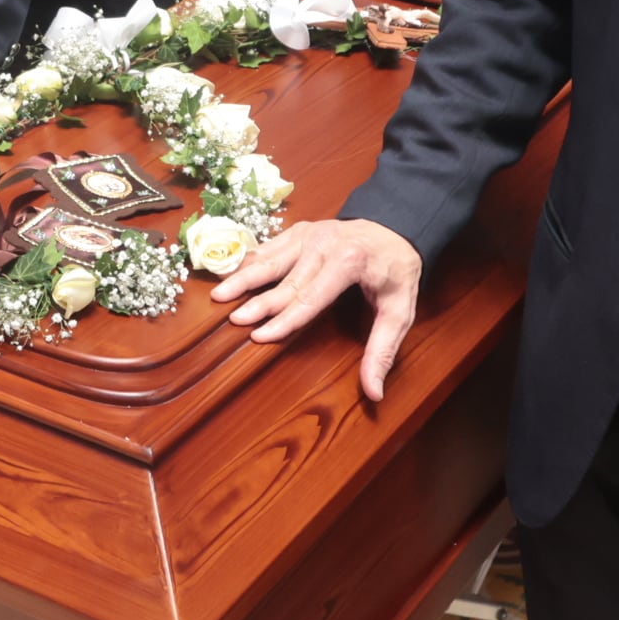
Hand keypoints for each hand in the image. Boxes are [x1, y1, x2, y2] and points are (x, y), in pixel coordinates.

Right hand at [213, 217, 423, 400]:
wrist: (395, 227)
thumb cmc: (396, 272)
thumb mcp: (400, 311)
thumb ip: (383, 350)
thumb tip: (375, 392)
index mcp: (348, 262)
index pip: (310, 298)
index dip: (284, 320)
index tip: (260, 337)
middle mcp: (324, 244)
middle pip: (285, 281)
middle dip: (258, 303)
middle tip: (234, 320)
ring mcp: (308, 233)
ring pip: (270, 260)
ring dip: (243, 278)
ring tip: (219, 295)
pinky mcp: (299, 230)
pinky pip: (269, 247)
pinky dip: (249, 262)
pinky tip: (229, 274)